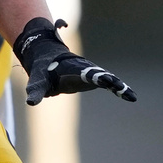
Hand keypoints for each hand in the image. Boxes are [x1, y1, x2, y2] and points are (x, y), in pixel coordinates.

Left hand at [14, 17, 136, 105]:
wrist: (48, 60)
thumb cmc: (43, 71)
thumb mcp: (37, 80)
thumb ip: (35, 91)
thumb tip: (31, 103)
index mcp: (72, 69)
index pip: (84, 73)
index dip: (93, 76)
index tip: (102, 78)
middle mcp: (85, 69)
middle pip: (100, 74)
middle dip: (109, 80)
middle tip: (119, 86)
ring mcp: (92, 74)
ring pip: (107, 79)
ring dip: (118, 85)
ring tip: (130, 95)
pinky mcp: (94, 79)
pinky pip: (109, 84)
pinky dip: (119, 89)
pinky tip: (131, 97)